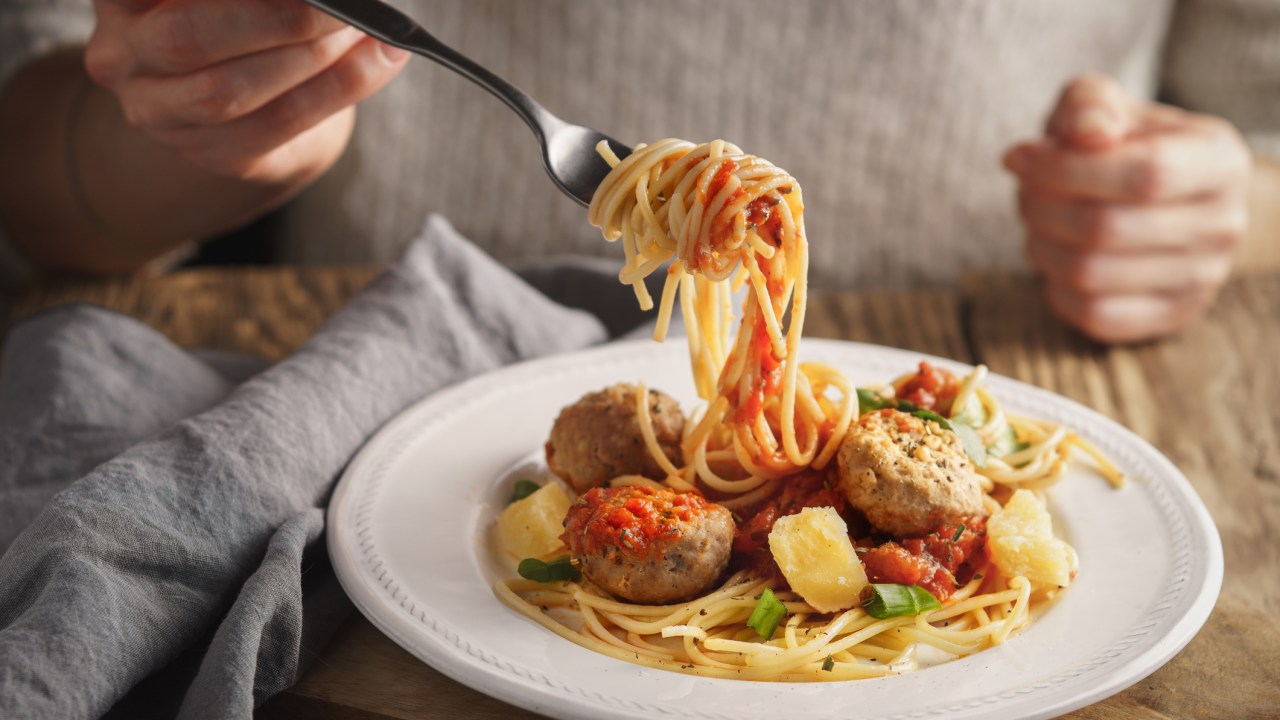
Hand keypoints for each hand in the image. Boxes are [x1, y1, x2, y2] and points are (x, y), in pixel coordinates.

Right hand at [84, 0, 408, 182]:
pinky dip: (340, 87)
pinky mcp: (209, 153)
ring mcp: (158, 112)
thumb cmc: (241, 19)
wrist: (254, 100)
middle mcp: (122, 53)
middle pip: (188, 36)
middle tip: (340, 5)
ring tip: (365, 27)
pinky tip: (379, 59)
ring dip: (311, 56)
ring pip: (229, 91)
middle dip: (279, 18)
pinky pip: (278, 124)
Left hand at [1003, 74, 1250, 343]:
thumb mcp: (1107, 108)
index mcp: (1219, 161)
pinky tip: (1057, 258)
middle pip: (1106, 228)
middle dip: (1042, 207)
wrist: (1165, 200)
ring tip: (1037, 223)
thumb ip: (1090, 103)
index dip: (1067, 169)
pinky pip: (1094, 315)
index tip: (1021, 159)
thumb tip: (1088, 131)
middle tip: (1024, 192)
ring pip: (1091, 274)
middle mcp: (1223, 224)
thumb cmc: (1124, 146)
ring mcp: (1202, 278)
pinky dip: (1056, 286)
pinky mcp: (1172, 316)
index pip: (1145, 174)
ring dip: (1041, 246)